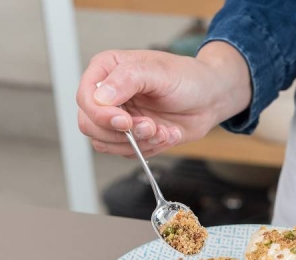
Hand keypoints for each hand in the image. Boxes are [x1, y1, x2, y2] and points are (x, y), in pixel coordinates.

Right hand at [76, 42, 250, 157]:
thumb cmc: (187, 78)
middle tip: (150, 126)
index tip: (125, 120)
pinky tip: (168, 134)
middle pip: (90, 125)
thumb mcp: (158, 72)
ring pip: (107, 144)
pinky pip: (128, 153)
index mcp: (107, 70)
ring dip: (139, 142)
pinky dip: (151, 148)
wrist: (210, 99)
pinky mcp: (132, 137)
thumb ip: (127, 80)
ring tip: (162, 129)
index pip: (85, 98)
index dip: (101, 115)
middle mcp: (108, 95)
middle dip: (122, 133)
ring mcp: (118, 118)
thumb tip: (100, 97)